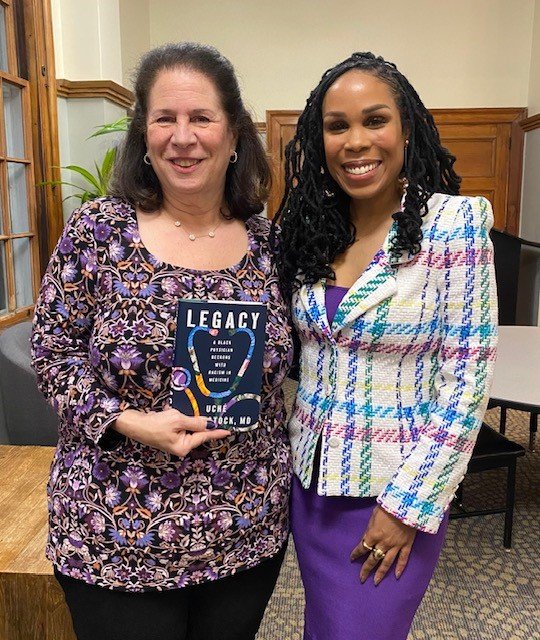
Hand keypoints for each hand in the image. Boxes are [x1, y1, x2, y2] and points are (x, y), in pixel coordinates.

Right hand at [114, 407, 230, 456]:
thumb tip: (209, 423)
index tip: (229, 430)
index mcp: (184, 446)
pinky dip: (180, 417)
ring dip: (188, 417)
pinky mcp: (169, 434)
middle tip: (212, 412)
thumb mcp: (178, 420)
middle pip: (197, 432)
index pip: (204, 436)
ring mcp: (175, 441)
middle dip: (200, 421)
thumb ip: (195, 422)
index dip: (217, 432)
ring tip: (188, 411)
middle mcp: (181, 446)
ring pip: (189, 427)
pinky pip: (180, 425)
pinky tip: (174, 411)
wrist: (134, 424)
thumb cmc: (155, 424)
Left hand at [350, 505, 416, 584]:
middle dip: (366, 569)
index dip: (356, 554)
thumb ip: (369, 528)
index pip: (362, 547)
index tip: (352, 558)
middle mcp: (384, 543)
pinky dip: (400, 568)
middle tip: (362, 578)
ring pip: (387, 563)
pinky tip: (397, 576)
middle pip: (373, 559)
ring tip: (376, 582)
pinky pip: (403, 559)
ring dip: (381, 573)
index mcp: (374, 535)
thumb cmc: (388, 507)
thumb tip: (365, 538)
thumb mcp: (373, 515)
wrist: (406, 505)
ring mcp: (396, 546)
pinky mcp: (407, 545)